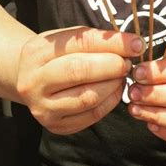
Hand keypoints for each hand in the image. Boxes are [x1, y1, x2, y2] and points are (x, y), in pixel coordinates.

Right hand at [17, 26, 144, 134]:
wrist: (29, 80)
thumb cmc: (55, 55)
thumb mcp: (67, 39)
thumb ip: (95, 39)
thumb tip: (131, 44)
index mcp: (37, 52)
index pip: (80, 43)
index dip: (113, 43)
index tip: (136, 43)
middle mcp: (34, 81)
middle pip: (80, 71)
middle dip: (113, 65)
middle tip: (128, 61)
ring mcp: (43, 107)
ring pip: (88, 97)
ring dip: (114, 84)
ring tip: (121, 74)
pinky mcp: (56, 126)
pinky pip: (91, 115)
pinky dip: (110, 101)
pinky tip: (115, 89)